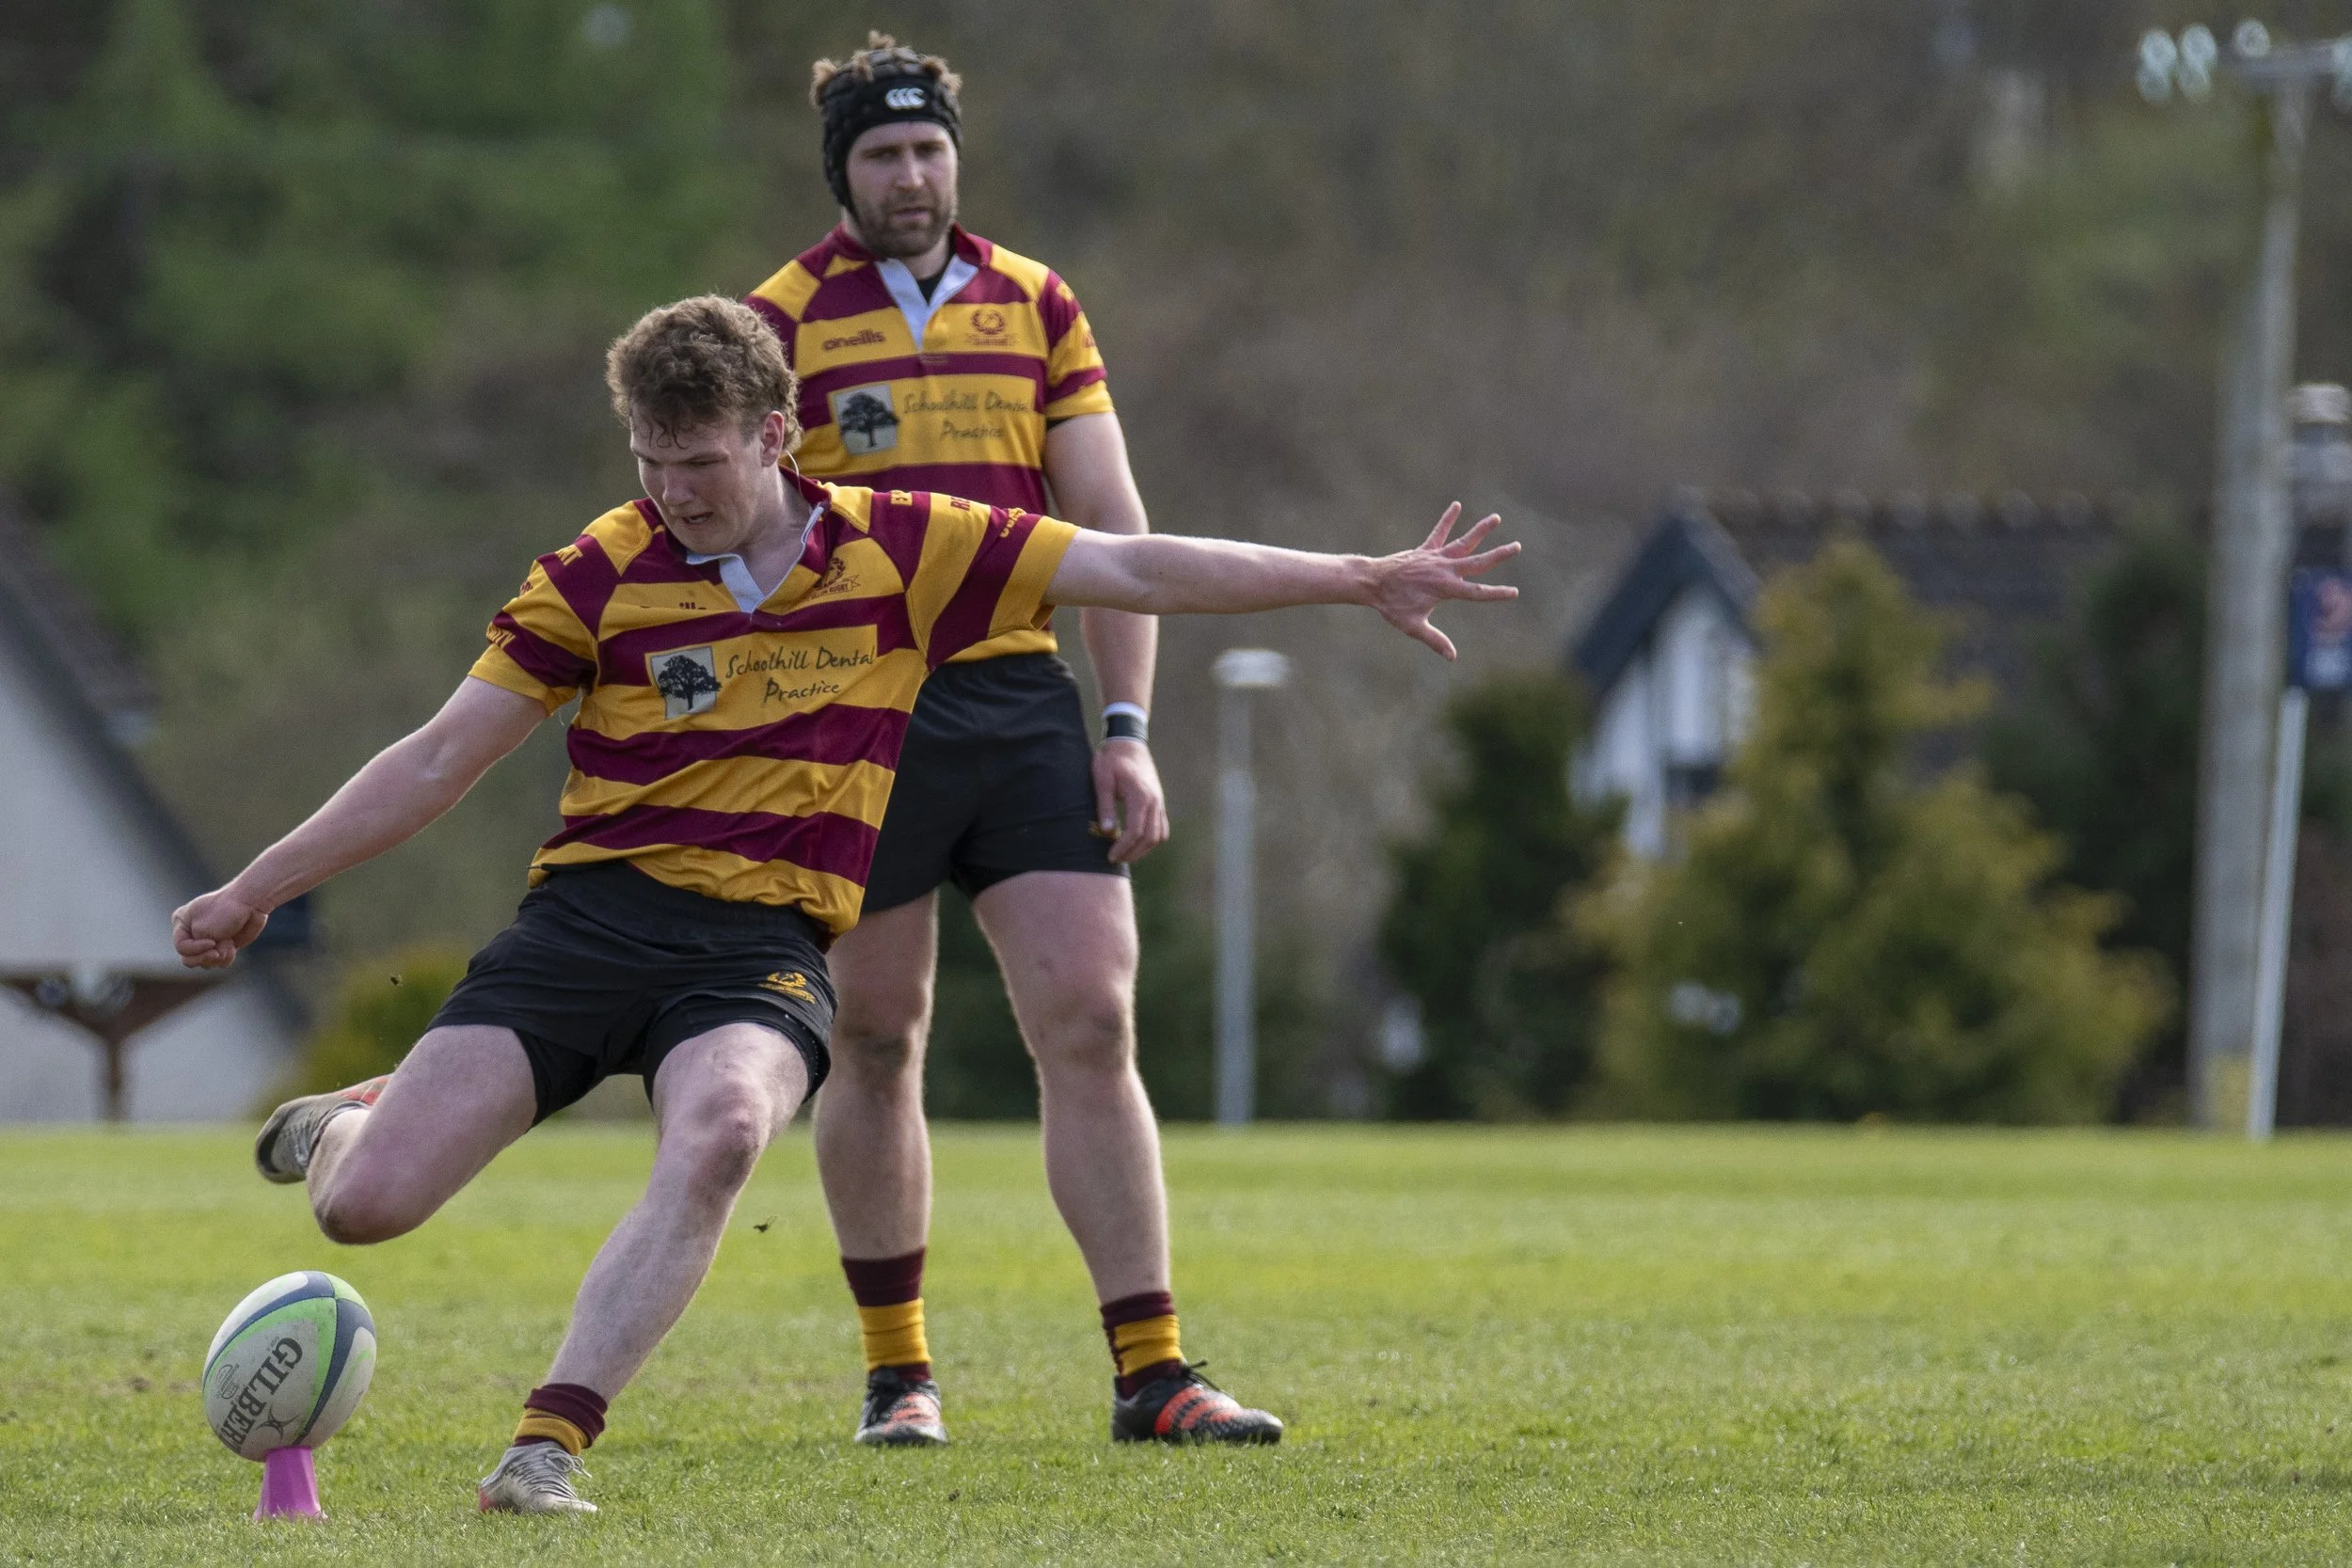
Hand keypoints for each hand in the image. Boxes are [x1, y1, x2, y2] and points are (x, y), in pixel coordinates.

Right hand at [172, 888, 269, 969]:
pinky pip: (220, 962)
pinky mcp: (223, 945)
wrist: (250, 903)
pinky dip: (228, 956)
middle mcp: (191, 932)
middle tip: (217, 952)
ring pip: (206, 963)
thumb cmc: (225, 911)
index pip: (181, 948)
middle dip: (206, 958)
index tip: (212, 942)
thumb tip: (212, 959)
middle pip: (190, 960)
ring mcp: (207, 940)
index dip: (196, 950)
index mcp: (181, 923)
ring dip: (219, 956)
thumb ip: (198, 949)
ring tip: (228, 942)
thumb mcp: (203, 930)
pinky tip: (233, 944)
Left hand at [1091, 737, 1169, 863]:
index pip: (1135, 830)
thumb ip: (1105, 805)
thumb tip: (1107, 831)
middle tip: (1115, 859)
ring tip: (1125, 854)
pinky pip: (1161, 827)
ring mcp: (1159, 802)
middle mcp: (1154, 801)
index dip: (1123, 847)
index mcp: (1140, 795)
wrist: (1128, 743)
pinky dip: (1151, 840)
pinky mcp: (1159, 802)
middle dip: (1132, 852)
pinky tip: (1136, 843)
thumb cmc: (1111, 759)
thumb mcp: (1102, 779)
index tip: (1110, 856)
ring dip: (1143, 849)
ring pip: (1158, 835)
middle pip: (1149, 837)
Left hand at [1366, 504, 1519, 658]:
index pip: (1477, 592)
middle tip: (1517, 546)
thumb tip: (1452, 657)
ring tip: (1495, 517)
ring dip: (1480, 530)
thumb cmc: (1392, 606)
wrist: (1372, 583)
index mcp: (1445, 589)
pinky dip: (1447, 519)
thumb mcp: (1413, 626)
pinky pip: (1439, 532)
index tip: (1514, 592)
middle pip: (1477, 562)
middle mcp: (1444, 570)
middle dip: (1498, 555)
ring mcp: (1435, 558)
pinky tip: (1456, 504)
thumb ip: (1435, 640)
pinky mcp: (1425, 550)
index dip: (1497, 593)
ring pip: (1463, 542)